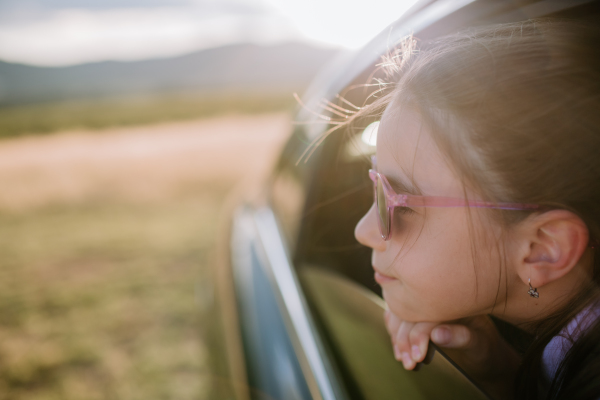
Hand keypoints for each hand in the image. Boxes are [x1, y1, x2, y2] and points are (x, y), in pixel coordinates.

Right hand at [383, 310, 520, 398]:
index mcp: (455, 301)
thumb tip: (437, 334)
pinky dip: (394, 335)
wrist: (487, 355)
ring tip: (403, 359)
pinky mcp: (417, 315)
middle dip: (404, 339)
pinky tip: (399, 351)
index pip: (427, 313)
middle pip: (409, 312)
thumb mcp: (480, 345)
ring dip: (397, 338)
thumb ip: (461, 337)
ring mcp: (425, 305)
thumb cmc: (487, 349)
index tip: (418, 357)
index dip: (419, 335)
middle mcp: (437, 299)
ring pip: (399, 314)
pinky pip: (397, 318)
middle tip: (409, 361)